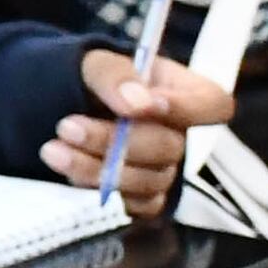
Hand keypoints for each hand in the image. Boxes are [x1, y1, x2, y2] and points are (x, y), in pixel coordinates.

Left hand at [43, 45, 233, 215]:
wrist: (60, 108)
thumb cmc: (92, 80)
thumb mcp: (97, 62)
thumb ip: (117, 74)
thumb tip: (137, 102)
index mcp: (184, 91)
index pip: (214, 105)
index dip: (186, 109)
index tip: (143, 104)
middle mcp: (180, 134)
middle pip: (171, 147)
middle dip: (116, 140)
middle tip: (67, 127)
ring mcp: (164, 169)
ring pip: (147, 180)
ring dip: (96, 167)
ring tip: (53, 149)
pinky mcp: (142, 198)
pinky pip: (131, 205)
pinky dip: (95, 189)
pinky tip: (67, 169)